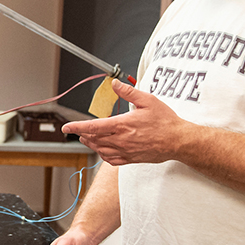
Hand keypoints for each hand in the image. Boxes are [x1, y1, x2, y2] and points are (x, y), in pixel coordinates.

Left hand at [61, 79, 186, 165]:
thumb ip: (129, 92)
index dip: (77, 127)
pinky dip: (102, 155)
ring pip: (100, 150)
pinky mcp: (131, 159)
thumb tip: (115, 84)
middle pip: (94, 139)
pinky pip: (111, 160)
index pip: (93, 127)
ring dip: (91, 144)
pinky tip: (102, 150)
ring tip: (87, 138)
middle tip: (78, 130)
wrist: (178, 141)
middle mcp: (122, 140)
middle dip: (83, 134)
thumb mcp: (148, 100)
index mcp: (123, 125)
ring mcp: (126, 151)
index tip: (67, 126)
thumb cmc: (165, 121)